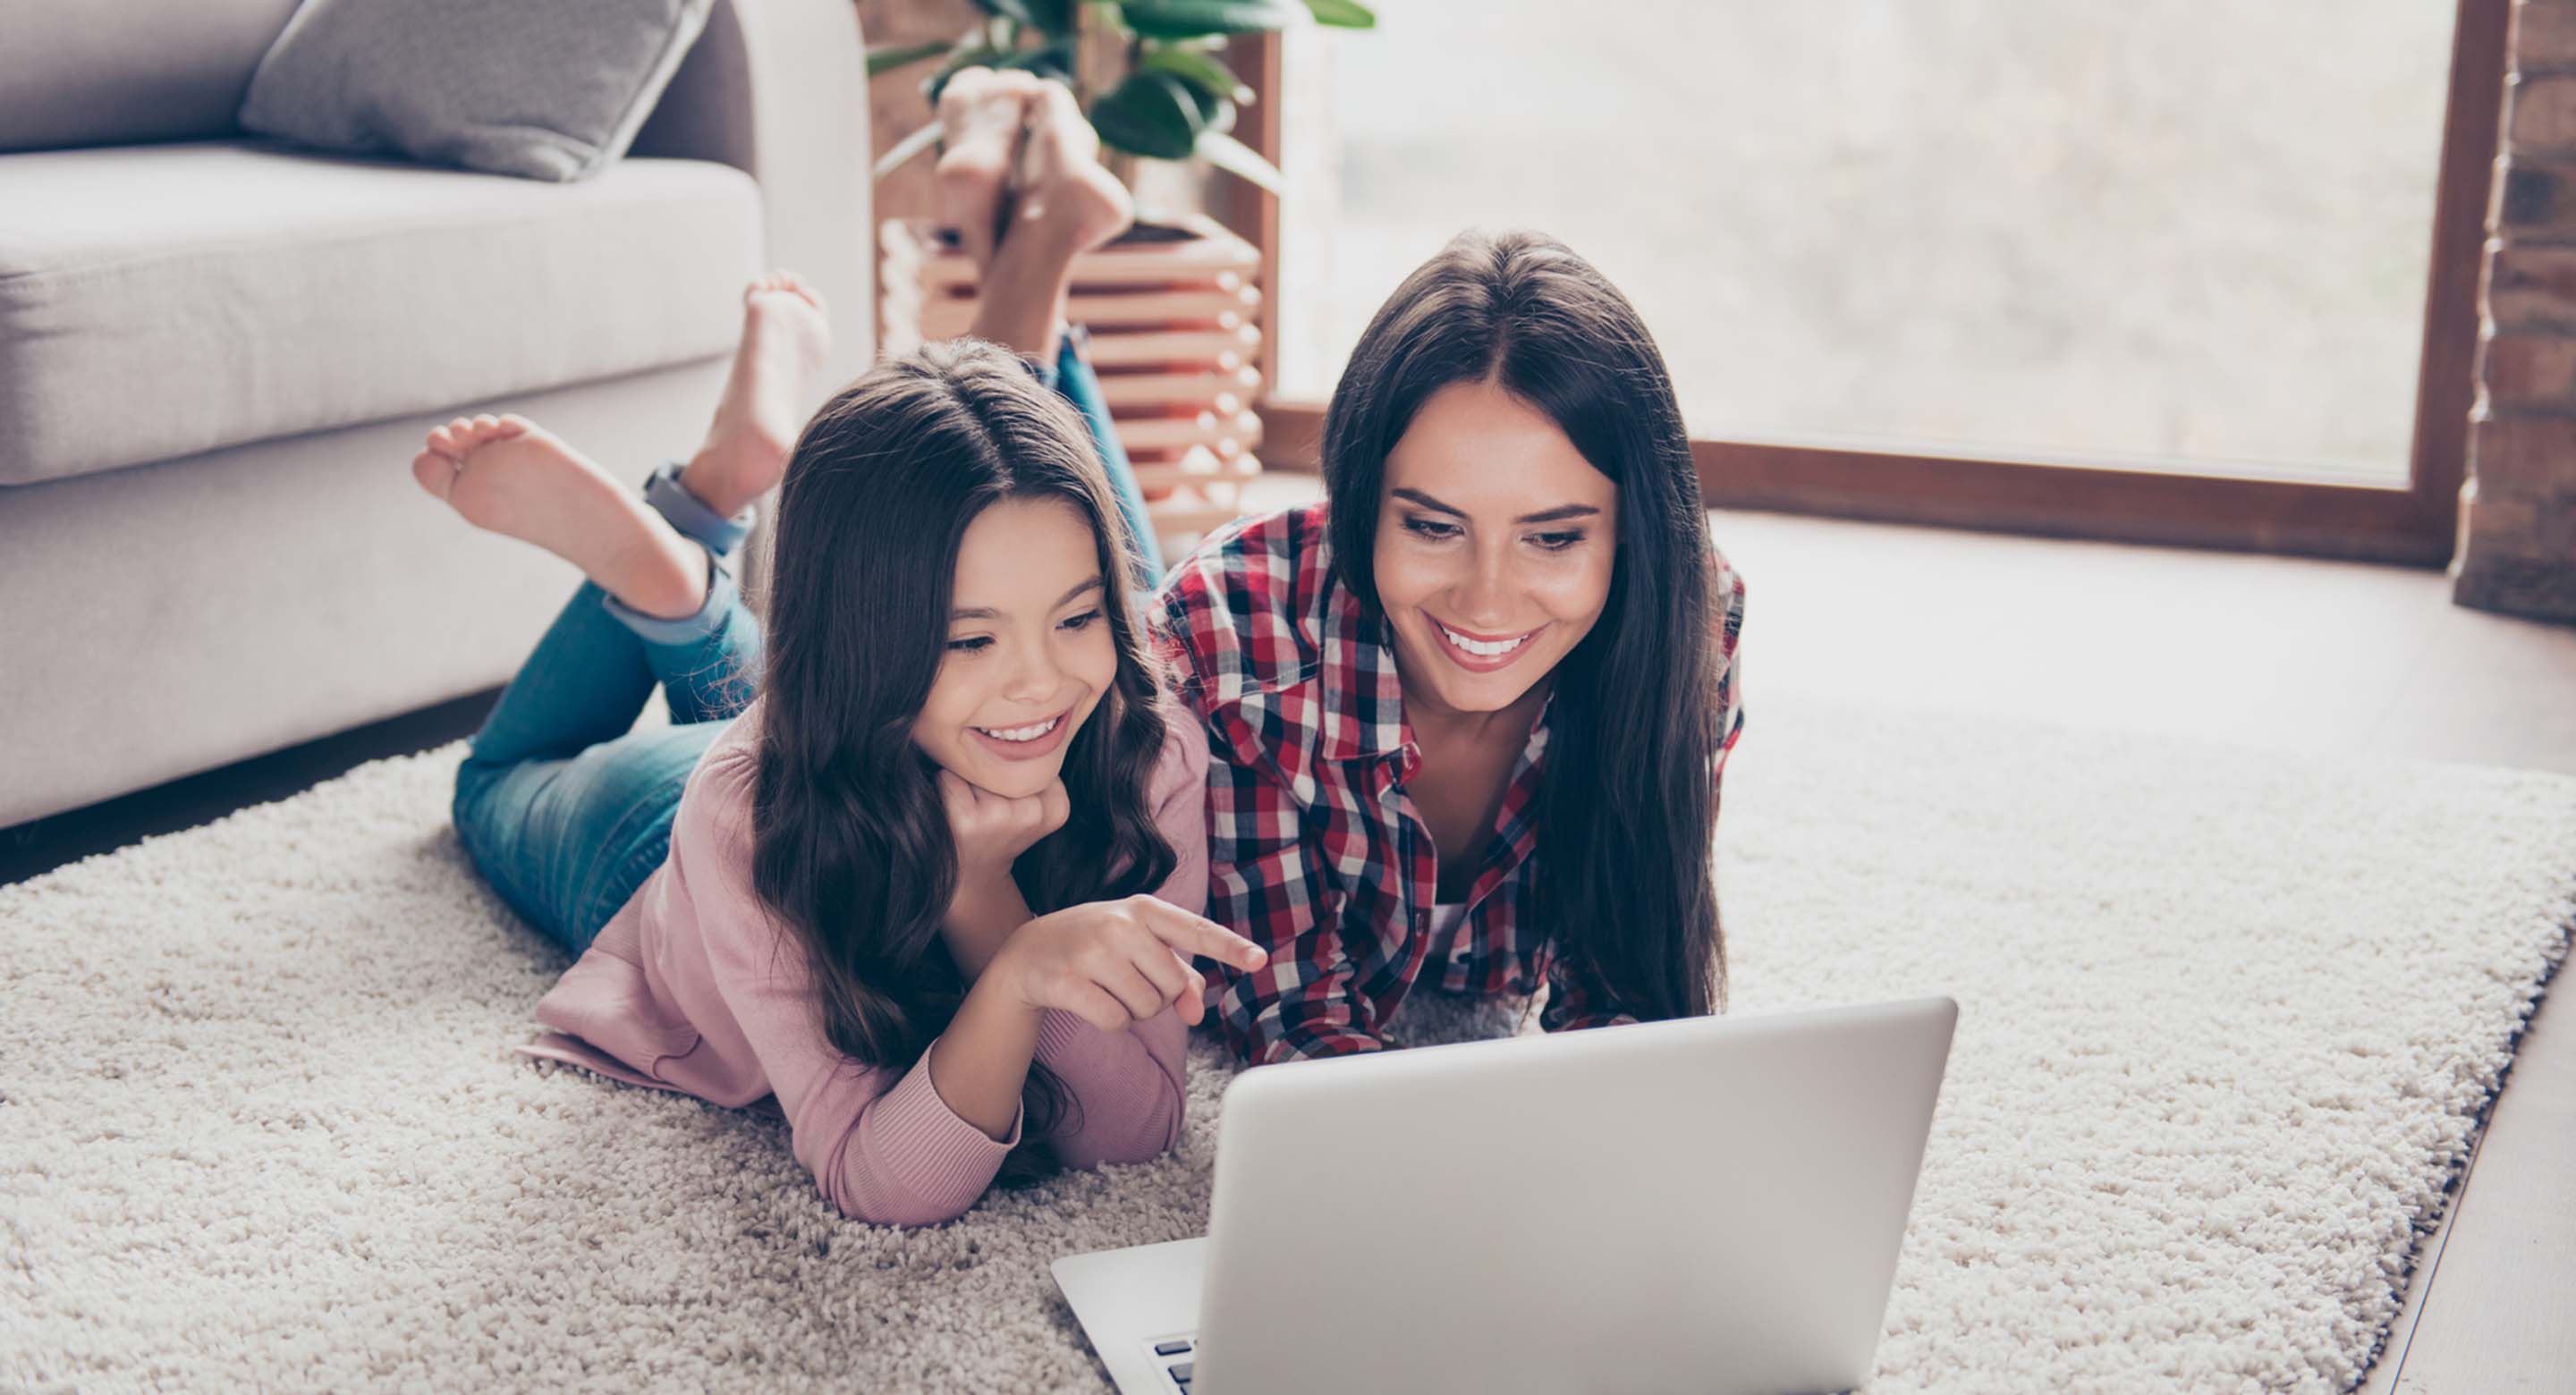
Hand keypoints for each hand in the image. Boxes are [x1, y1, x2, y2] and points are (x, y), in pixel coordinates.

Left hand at [937, 769, 1068, 892]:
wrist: (974, 873)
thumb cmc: (1001, 830)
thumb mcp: (1036, 807)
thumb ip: (1036, 773)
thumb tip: (1003, 741)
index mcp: (1055, 810)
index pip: (1032, 760)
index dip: (1016, 775)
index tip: (1012, 801)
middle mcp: (1031, 814)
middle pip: (1004, 762)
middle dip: (993, 776)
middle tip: (990, 808)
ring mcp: (999, 817)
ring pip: (978, 768)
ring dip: (969, 781)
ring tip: (973, 808)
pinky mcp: (967, 820)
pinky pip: (949, 777)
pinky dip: (946, 785)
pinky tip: (955, 810)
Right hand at [995, 895, 1268, 1032]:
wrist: (1028, 952)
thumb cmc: (1095, 947)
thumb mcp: (1138, 946)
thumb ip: (1180, 975)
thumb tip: (1198, 1011)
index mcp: (1143, 908)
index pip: (1195, 929)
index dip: (1230, 947)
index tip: (1260, 960)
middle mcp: (1119, 924)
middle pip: (1173, 985)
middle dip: (1158, 995)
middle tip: (1125, 978)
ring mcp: (1092, 951)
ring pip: (1147, 1007)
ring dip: (1134, 1011)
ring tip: (1106, 986)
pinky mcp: (1068, 981)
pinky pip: (1117, 1022)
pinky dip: (1110, 1021)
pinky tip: (1089, 1000)